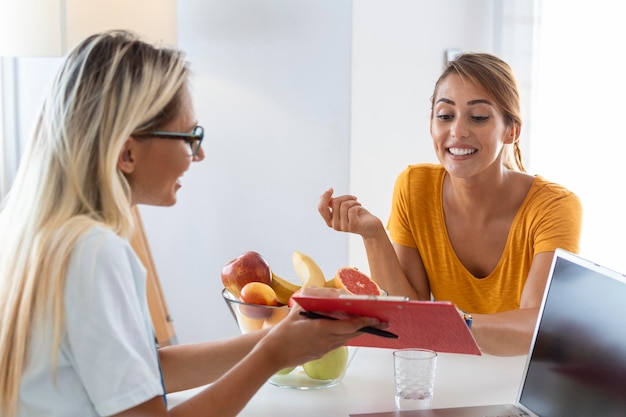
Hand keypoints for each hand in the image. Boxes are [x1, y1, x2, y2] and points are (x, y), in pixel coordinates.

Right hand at [261, 305, 379, 368]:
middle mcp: (326, 341)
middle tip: (380, 323)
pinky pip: (337, 344)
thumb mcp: (298, 311)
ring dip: (356, 332)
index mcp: (322, 329)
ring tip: (367, 325)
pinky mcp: (320, 354)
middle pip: (352, 334)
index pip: (349, 325)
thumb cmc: (283, 331)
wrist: (273, 353)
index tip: (375, 318)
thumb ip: (315, 303)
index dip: (364, 322)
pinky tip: (346, 331)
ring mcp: (324, 349)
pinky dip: (344, 336)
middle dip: (366, 328)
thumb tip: (332, 295)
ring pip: (346, 340)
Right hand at [318, 188, 383, 236]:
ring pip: (344, 205)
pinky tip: (360, 208)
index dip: (324, 197)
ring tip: (358, 204)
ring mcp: (343, 227)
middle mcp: (334, 226)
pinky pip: (352, 210)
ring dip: (353, 201)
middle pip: (335, 203)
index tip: (331, 189)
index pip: (321, 208)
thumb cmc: (358, 215)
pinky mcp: (353, 226)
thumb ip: (333, 204)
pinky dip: (357, 206)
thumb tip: (321, 196)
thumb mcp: (344, 208)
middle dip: (345, 196)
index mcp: (330, 221)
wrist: (372, 227)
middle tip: (353, 198)